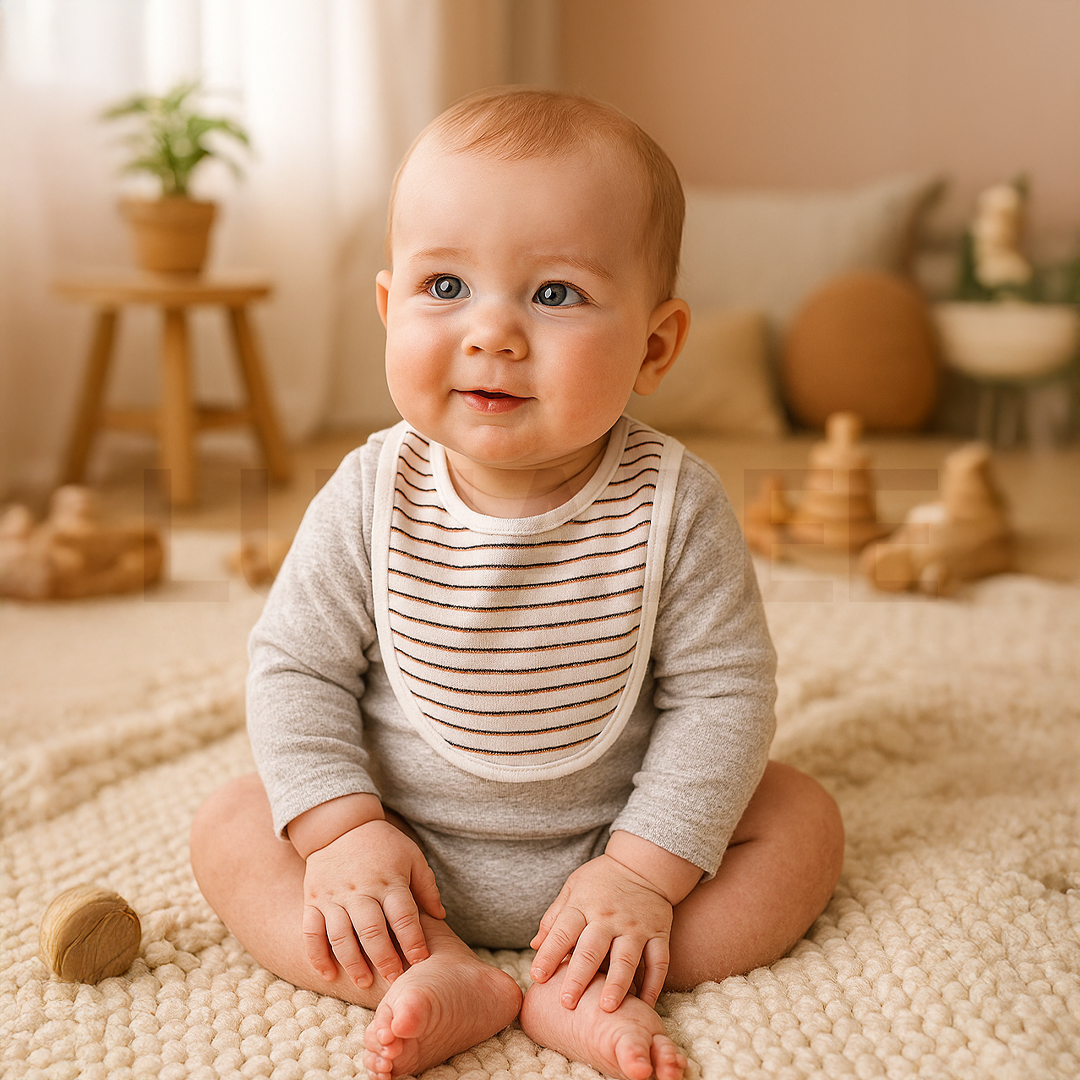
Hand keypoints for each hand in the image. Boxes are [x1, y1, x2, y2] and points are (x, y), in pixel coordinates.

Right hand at [301, 819, 444, 988]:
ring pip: (341, 936)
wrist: (340, 827)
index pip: (403, 916)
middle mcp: (361, 890)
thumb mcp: (411, 856)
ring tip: (364, 982)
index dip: (413, 940)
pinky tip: (327, 974)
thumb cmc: (383, 845)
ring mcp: (333, 896)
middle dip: (385, 958)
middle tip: (394, 980)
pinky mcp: (313, 900)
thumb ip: (426, 886)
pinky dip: (317, 955)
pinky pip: (311, 932)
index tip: (420, 960)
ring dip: (353, 963)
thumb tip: (440, 917)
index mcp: (389, 880)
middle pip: (372, 930)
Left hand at [529, 854, 672, 1011]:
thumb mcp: (573, 887)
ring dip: (617, 984)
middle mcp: (609, 917)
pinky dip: (653, 985)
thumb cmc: (601, 879)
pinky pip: (658, 961)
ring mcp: (636, 926)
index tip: (537, 977)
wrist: (643, 863)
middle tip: (567, 1002)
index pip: (562, 932)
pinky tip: (644, 1005)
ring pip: (626, 958)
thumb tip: (535, 945)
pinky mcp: (659, 932)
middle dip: (579, 977)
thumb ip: (554, 916)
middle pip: (592, 949)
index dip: (549, 954)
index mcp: (583, 905)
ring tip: (607, 1008)